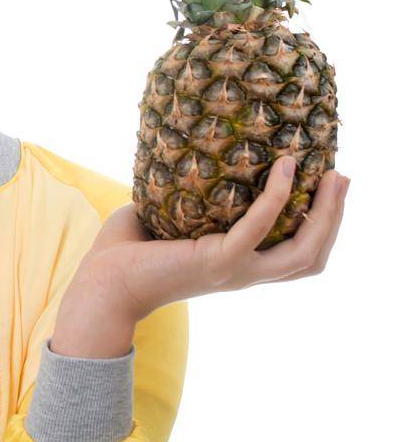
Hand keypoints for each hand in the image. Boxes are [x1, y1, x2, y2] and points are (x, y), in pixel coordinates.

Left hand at [73, 158, 349, 321]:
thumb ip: (181, 193)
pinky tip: (285, 167)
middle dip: (335, 218)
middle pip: (311, 256)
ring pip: (303, 251)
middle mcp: (242, 273)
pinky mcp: (216, 261)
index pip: (295, 257)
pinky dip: (277, 197)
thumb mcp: (162, 217)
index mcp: (235, 266)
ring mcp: (233, 270)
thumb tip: (183, 157)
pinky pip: (259, 227)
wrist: (99, 283)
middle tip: (342, 177)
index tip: (329, 190)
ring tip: (331, 173)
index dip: (319, 229)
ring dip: (325, 213)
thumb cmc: (121, 254)